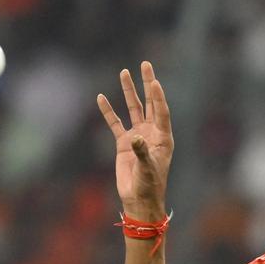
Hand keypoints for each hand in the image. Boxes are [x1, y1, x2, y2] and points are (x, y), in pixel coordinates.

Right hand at [97, 61, 173, 219]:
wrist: (138, 199)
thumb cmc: (149, 186)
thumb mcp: (148, 169)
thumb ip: (142, 152)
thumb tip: (135, 137)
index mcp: (163, 137)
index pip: (162, 111)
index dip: (159, 96)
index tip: (155, 81)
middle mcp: (151, 132)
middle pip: (150, 102)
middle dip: (147, 84)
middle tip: (145, 64)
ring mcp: (137, 136)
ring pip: (133, 108)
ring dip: (129, 91)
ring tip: (124, 72)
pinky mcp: (124, 143)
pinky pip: (115, 123)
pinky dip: (108, 111)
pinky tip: (101, 97)